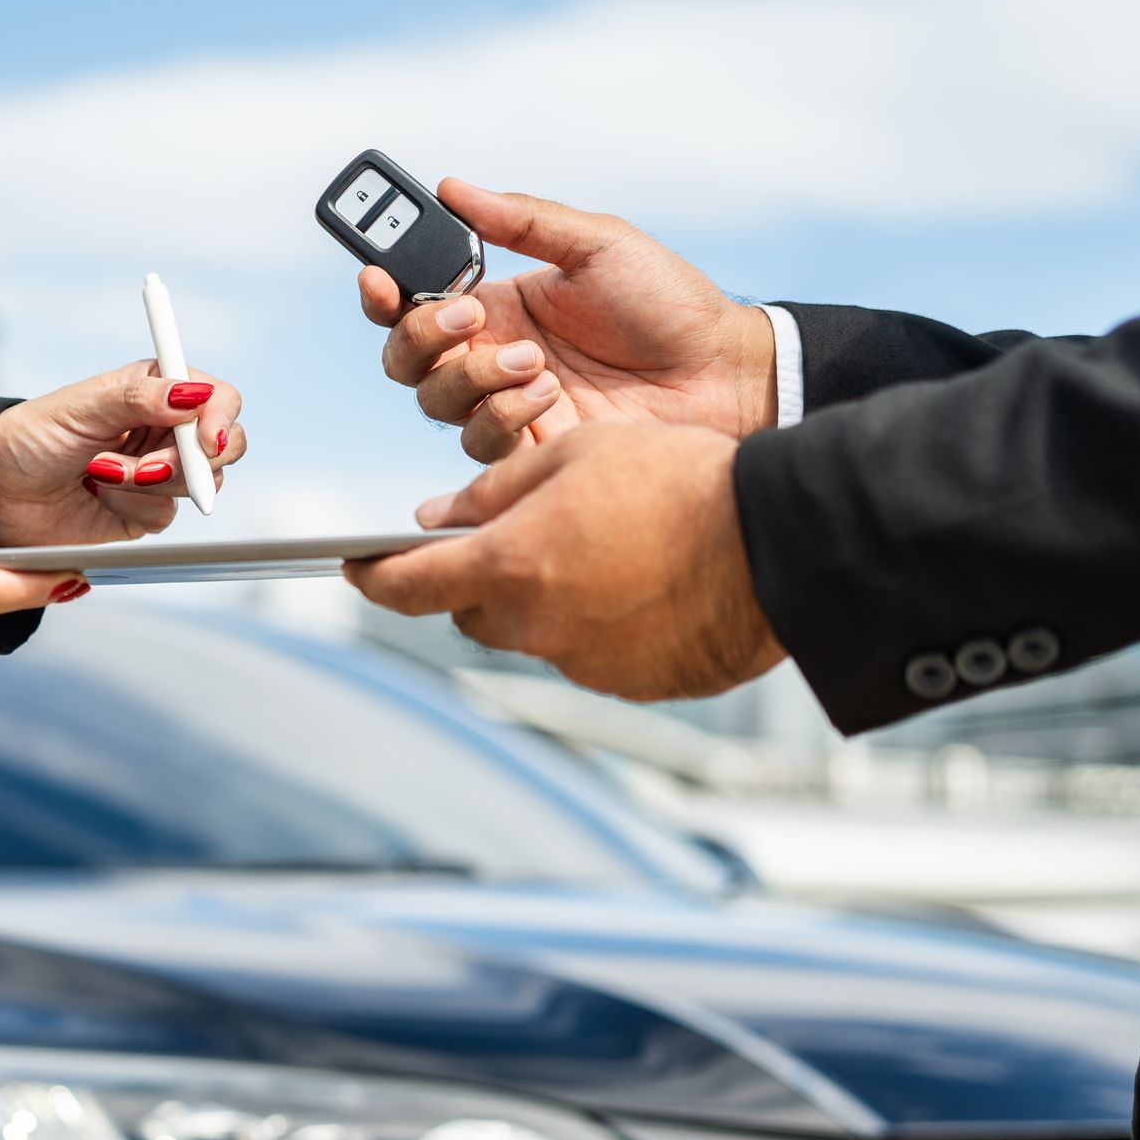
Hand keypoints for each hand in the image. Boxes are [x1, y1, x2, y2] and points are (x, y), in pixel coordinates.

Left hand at [0, 360, 245, 546]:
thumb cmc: (30, 437)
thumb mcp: (81, 407)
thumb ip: (140, 398)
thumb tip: (193, 393)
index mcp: (155, 389)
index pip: (217, 397)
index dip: (220, 418)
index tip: (207, 440)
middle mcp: (164, 429)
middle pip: (224, 445)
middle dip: (190, 460)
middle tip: (148, 469)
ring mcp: (158, 473)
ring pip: (199, 483)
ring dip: (149, 482)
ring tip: (99, 472)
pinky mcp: (145, 511)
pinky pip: (167, 514)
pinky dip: (134, 506)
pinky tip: (99, 496)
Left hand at [343, 424, 784, 699]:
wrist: (783, 543)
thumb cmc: (683, 483)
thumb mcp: (577, 455)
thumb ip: (496, 489)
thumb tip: (439, 516)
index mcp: (509, 567)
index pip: (407, 586)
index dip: (372, 575)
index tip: (355, 566)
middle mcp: (537, 627)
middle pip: (471, 610)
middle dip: (475, 576)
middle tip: (509, 534)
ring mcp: (585, 663)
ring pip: (533, 629)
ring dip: (544, 595)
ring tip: (600, 546)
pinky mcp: (632, 685)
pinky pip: (590, 651)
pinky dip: (597, 621)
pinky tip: (640, 582)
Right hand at [360, 179, 777, 461]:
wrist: (723, 373)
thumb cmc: (670, 305)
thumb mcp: (597, 244)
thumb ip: (520, 220)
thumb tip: (452, 187)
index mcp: (500, 303)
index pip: (414, 301)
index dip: (383, 292)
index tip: (378, 279)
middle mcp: (492, 355)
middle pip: (406, 359)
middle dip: (421, 336)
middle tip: (469, 314)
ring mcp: (509, 404)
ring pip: (435, 403)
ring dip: (472, 377)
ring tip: (533, 361)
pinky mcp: (532, 448)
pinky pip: (480, 442)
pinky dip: (503, 414)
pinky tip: (549, 394)